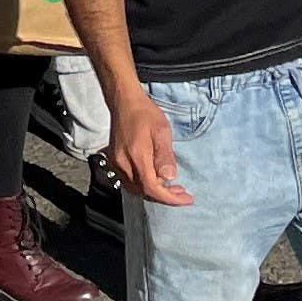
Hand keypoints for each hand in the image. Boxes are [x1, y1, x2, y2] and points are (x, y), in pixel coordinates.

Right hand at [106, 88, 189, 208]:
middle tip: (182, 192)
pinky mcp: (114, 160)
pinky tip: (154, 179)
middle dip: (164, 196)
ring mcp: (116, 163)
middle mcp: (123, 163)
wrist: (124, 101)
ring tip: (171, 188)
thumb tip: (169, 178)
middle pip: (143, 192)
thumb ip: (165, 156)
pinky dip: (143, 185)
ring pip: (135, 189)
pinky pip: (128, 181)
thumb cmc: (145, 113)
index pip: (152, 188)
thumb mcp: (162, 131)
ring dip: (154, 192)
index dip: (170, 198)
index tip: (187, 199)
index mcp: (137, 156)